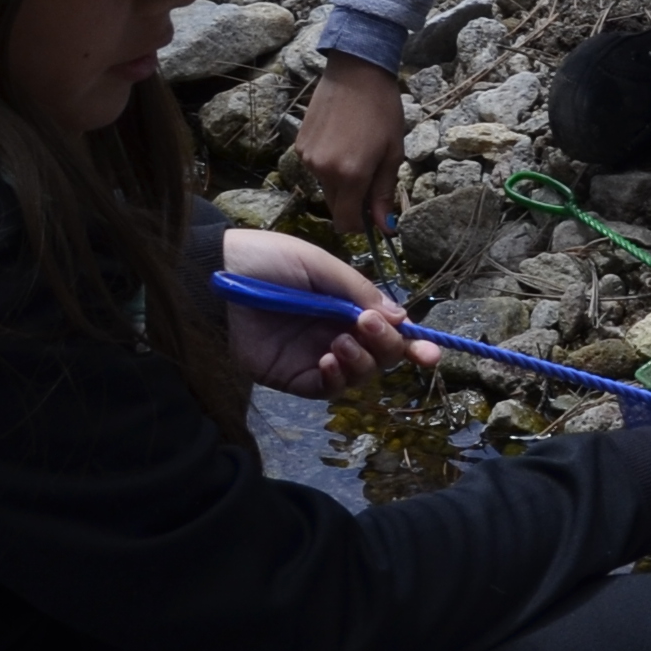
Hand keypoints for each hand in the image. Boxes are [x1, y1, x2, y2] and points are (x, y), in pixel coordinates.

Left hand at [214, 228, 424, 396]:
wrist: (219, 274)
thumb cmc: (269, 261)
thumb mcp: (321, 266)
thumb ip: (359, 291)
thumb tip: (401, 318)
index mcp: (347, 306)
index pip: (389, 330)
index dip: (413, 343)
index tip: (431, 352)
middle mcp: (336, 332)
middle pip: (381, 356)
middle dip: (387, 346)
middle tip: (368, 326)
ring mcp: (314, 356)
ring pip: (359, 375)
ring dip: (362, 362)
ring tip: (341, 342)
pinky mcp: (291, 376)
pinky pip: (327, 389)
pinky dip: (337, 379)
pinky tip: (329, 359)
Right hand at [291, 59, 406, 234]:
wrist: (355, 73)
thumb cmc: (382, 111)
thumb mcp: (392, 154)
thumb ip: (384, 193)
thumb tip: (384, 227)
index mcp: (350, 175)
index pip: (346, 222)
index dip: (360, 226)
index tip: (373, 219)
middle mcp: (323, 171)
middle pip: (336, 206)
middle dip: (353, 203)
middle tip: (371, 179)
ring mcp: (307, 158)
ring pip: (326, 187)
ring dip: (341, 182)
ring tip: (357, 152)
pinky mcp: (299, 145)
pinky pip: (316, 168)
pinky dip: (329, 165)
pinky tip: (342, 141)